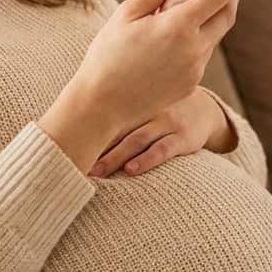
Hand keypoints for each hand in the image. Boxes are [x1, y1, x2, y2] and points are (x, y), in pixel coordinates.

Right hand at [38, 0, 243, 173]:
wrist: (102, 105)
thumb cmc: (107, 55)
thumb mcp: (127, 14)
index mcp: (177, 27)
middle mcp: (194, 49)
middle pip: (227, 13)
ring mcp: (195, 69)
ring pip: (217, 34)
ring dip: (220, 13)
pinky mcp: (192, 83)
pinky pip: (204, 53)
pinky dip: (204, 35)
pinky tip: (193, 28)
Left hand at [88, 87, 227, 177]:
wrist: (205, 108)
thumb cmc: (162, 108)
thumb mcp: (142, 100)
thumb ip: (117, 105)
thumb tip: (74, 117)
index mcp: (135, 100)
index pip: (107, 113)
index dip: (87, 128)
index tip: (66, 143)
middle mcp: (149, 109)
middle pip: (118, 128)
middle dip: (96, 147)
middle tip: (76, 163)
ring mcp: (167, 122)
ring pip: (137, 140)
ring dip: (115, 157)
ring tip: (97, 172)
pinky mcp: (183, 137)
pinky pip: (163, 149)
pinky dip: (146, 160)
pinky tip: (131, 170)